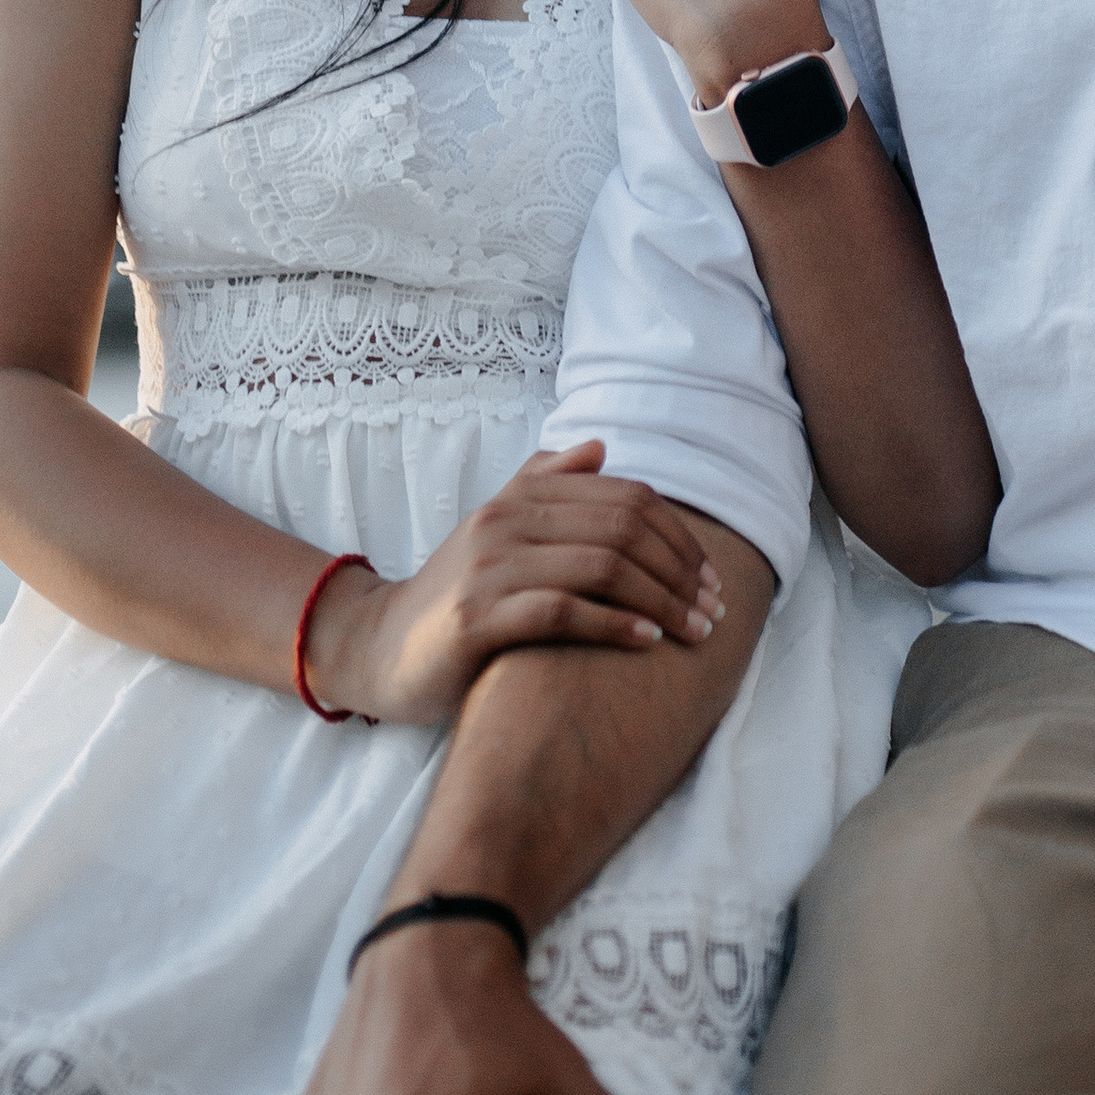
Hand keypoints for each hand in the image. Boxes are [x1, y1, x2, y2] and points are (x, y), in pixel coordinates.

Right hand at [307, 444, 725, 725]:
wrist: (381, 647)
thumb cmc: (457, 591)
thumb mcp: (499, 529)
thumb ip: (544, 483)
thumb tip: (600, 447)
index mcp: (521, 496)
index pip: (626, 498)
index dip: (679, 535)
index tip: (710, 577)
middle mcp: (506, 521)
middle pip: (623, 529)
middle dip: (680, 570)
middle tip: (713, 609)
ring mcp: (489, 568)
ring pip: (602, 567)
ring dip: (661, 601)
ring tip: (693, 631)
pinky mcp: (476, 618)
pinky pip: (562, 611)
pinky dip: (613, 624)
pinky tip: (646, 641)